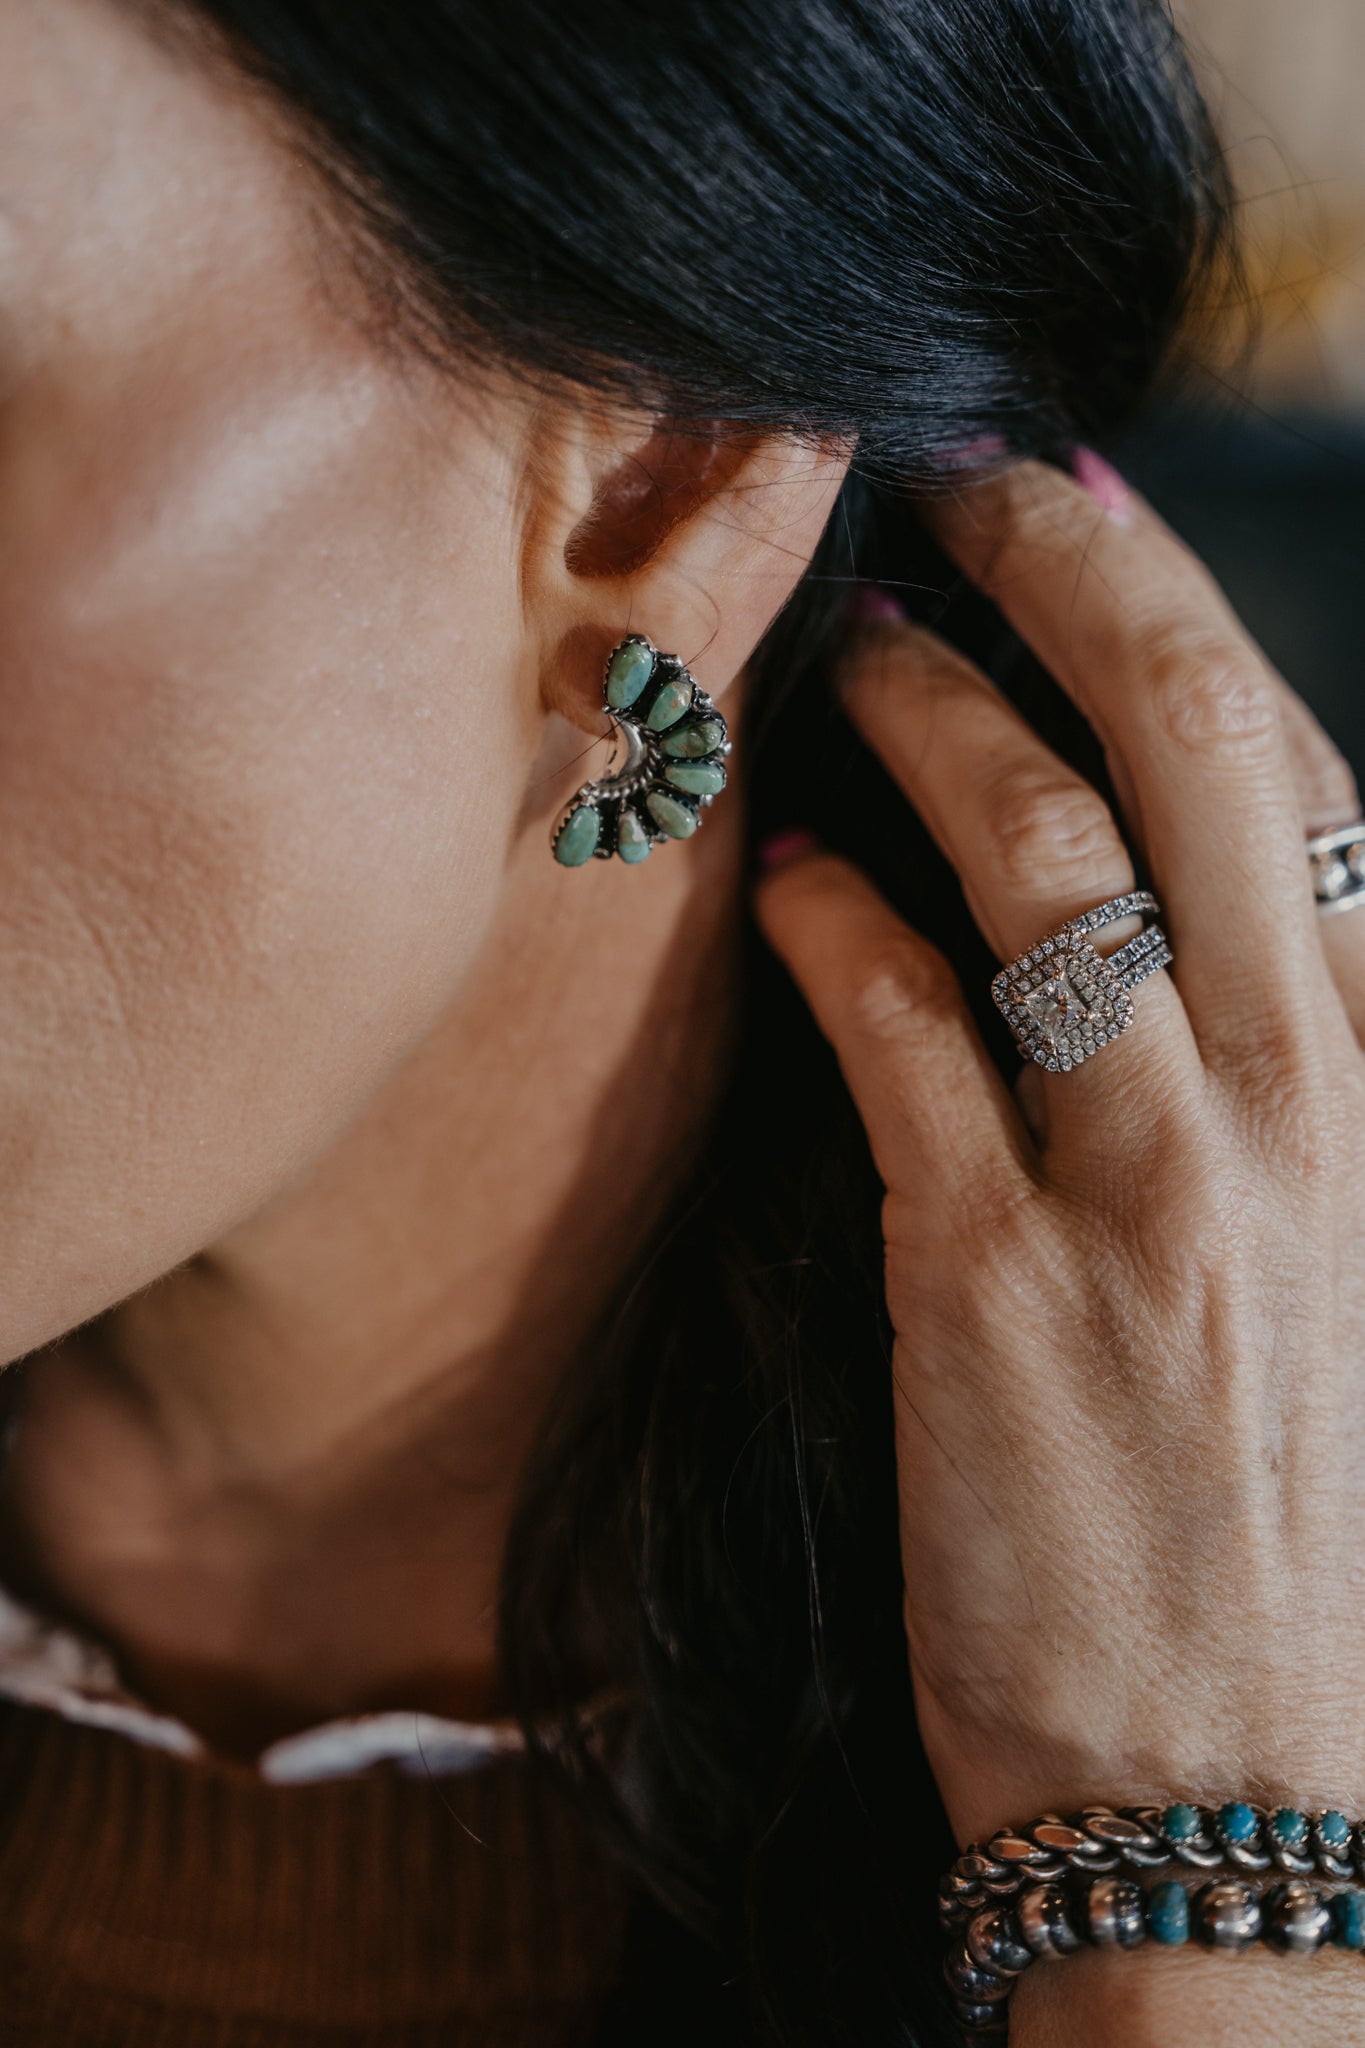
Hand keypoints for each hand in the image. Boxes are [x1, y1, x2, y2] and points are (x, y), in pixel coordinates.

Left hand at [756, 461, 1364, 1852]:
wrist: (1244, 1785)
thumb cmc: (1284, 1524)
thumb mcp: (1332, 1261)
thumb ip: (1269, 1080)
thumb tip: (1166, 907)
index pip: (1307, 783)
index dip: (1187, 615)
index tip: (1086, 510)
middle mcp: (1293, 1100)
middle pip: (1196, 747)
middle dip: (1078, 572)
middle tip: (966, 477)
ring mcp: (1148, 1182)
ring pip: (1041, 851)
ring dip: (926, 712)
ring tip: (842, 644)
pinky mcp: (995, 1278)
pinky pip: (903, 1028)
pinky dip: (830, 922)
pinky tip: (780, 873)